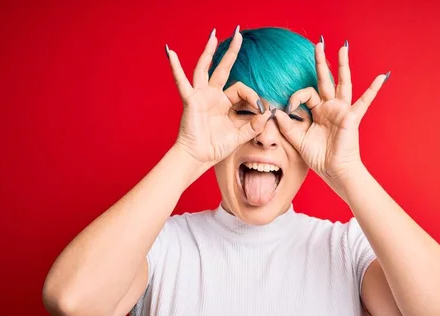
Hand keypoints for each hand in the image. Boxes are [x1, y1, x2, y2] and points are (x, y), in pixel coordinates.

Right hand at [166, 28, 271, 166]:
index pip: (242, 90)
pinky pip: (182, 81)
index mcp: (224, 103)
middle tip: (239, 34)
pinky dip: (175, 67)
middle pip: (223, 69)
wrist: (198, 157)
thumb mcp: (240, 135)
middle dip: (232, 52)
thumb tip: (268, 113)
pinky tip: (171, 52)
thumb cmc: (215, 147)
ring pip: (205, 68)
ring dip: (208, 51)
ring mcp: (201, 96)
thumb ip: (254, 125)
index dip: (253, 96)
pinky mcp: (191, 100)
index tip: (262, 109)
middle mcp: (212, 96)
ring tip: (213, 34)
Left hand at [273, 38, 388, 187]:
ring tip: (342, 47)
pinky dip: (373, 89)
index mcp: (318, 111)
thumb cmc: (319, 157)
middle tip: (318, 44)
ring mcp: (342, 110)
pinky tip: (382, 76)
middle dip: (321, 62)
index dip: (295, 98)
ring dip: (343, 65)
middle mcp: (330, 107)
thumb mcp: (297, 139)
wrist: (334, 170)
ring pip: (342, 83)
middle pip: (325, 80)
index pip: (306, 94)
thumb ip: (287, 125)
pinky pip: (364, 101)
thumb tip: (276, 112)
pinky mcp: (351, 117)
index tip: (288, 108)